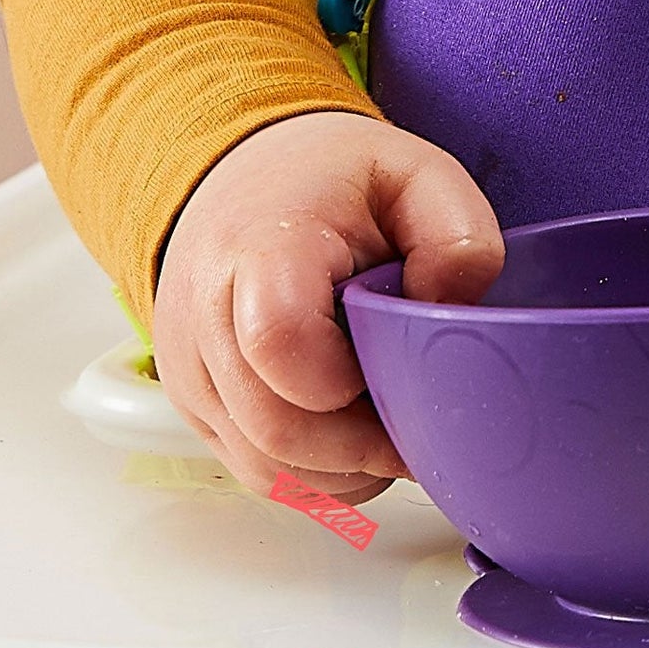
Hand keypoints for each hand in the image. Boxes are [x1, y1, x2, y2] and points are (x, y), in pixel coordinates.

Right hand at [152, 109, 502, 503]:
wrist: (245, 177)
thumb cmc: (331, 180)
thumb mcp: (416, 174)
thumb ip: (458, 238)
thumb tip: (449, 316)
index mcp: (261, 245)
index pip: (280, 340)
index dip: (346, 378)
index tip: (389, 356)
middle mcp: (207, 315)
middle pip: (278, 430)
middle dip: (363, 444)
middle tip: (414, 412)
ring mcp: (190, 370)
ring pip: (268, 469)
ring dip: (344, 467)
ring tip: (384, 414)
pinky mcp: (193, 407)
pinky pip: (257, 473)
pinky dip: (317, 472)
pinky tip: (349, 427)